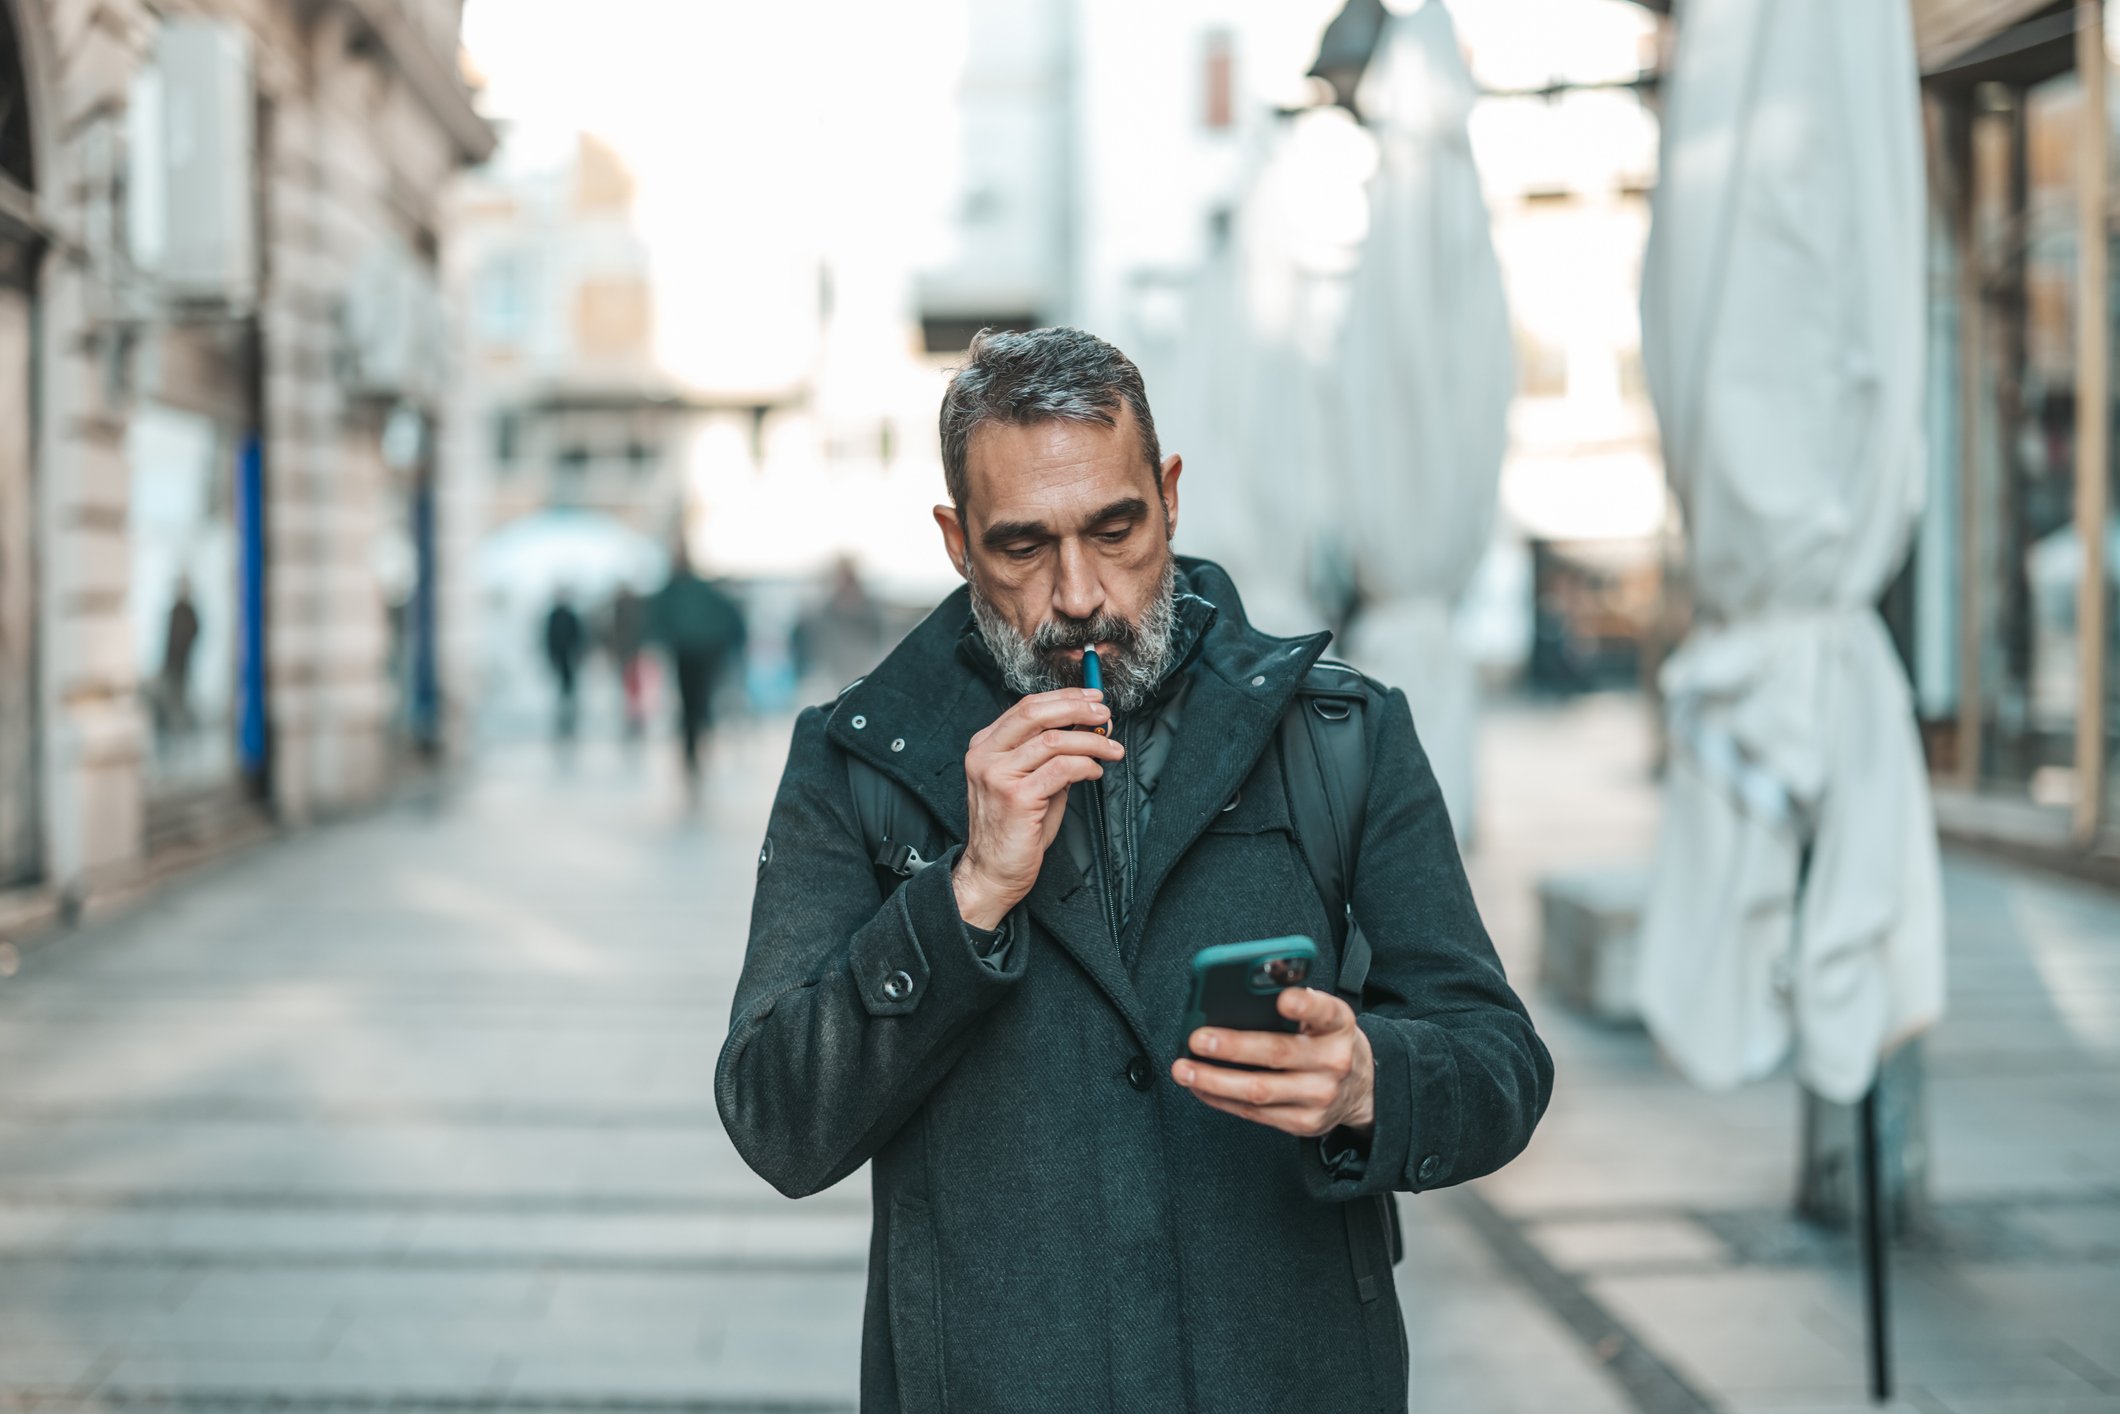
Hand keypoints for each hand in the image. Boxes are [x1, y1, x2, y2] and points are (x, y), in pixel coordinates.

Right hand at [954, 687, 1122, 929]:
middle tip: (1105, 713)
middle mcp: (986, 755)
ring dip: (1091, 740)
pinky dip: (1085, 766)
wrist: (993, 872)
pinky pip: (1061, 769)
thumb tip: (1090, 728)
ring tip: (1111, 748)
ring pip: (1054, 740)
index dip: (1064, 698)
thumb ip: (1053, 755)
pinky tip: (1095, 772)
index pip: (1026, 707)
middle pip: (1035, 713)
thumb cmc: (1016, 829)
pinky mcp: (1016, 797)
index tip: (1092, 699)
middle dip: (1077, 708)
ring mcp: (998, 775)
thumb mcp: (1031, 781)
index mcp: (986, 746)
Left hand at [1171, 987, 1373, 1138]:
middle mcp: (1334, 1061)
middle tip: (1197, 1039)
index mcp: (1339, 1026)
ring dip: (1214, 1080)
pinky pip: (1254, 1114)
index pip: (1325, 1011)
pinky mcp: (1304, 1123)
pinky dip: (1221, 1099)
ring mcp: (1320, 1097)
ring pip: (1259, 1091)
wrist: (1361, 1089)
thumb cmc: (1327, 1041)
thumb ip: (1294, 1004)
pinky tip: (1200, 1086)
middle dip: (1233, 1047)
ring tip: (1184, 1068)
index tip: (1283, 999)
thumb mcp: (1324, 1017)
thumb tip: (1239, 996)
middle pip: (1278, 1053)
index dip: (1305, 1005)